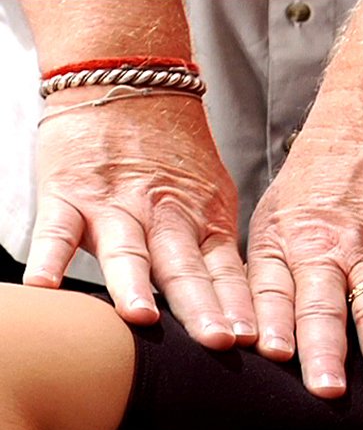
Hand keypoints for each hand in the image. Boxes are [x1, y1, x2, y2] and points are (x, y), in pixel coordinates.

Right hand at [24, 88, 256, 348]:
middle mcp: (164, 218)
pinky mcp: (73, 193)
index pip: (224, 273)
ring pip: (128, 250)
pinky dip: (52, 256)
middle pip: (184, 270)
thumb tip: (235, 298)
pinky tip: (45, 286)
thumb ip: (216, 246)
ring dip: (133, 284)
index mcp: (202, 222)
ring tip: (139, 317)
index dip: (237, 306)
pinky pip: (58, 229)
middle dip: (201, 307)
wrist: (133, 87)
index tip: (250, 340)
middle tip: (217, 341)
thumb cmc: (175, 153)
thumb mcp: (211, 198)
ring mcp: (118, 206)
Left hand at [247, 124, 362, 403]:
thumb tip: (255, 318)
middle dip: (322, 351)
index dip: (271, 325)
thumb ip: (267, 263)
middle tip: (325, 392)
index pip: (272, 292)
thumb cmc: (319, 170)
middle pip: (322, 305)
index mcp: (285, 241)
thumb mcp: (274, 210)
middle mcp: (327, 248)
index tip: (271, 358)